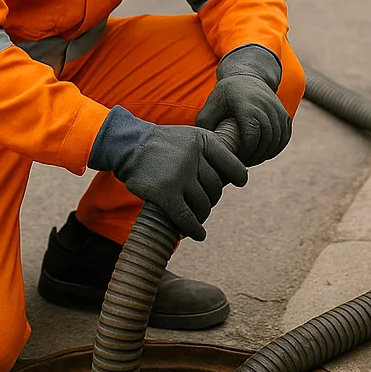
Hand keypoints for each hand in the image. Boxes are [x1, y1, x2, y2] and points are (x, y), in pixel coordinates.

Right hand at [98, 122, 247, 240]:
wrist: (130, 146)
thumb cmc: (163, 145)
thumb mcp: (190, 137)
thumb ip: (210, 151)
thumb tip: (235, 177)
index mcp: (203, 141)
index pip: (232, 165)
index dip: (239, 176)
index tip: (239, 183)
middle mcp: (193, 157)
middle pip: (215, 188)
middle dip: (211, 198)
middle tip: (203, 201)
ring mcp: (179, 176)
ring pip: (202, 205)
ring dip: (201, 214)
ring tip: (196, 216)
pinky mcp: (165, 193)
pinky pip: (186, 217)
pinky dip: (194, 229)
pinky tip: (198, 234)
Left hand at [196, 44, 290, 167]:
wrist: (248, 76)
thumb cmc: (227, 93)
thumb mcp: (212, 103)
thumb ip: (205, 123)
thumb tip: (202, 144)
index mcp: (246, 104)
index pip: (252, 135)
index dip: (246, 151)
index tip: (236, 157)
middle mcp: (265, 106)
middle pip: (265, 140)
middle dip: (255, 156)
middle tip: (243, 163)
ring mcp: (277, 110)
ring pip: (276, 140)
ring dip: (265, 154)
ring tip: (252, 160)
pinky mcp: (284, 114)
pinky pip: (284, 137)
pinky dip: (275, 149)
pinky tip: (264, 154)